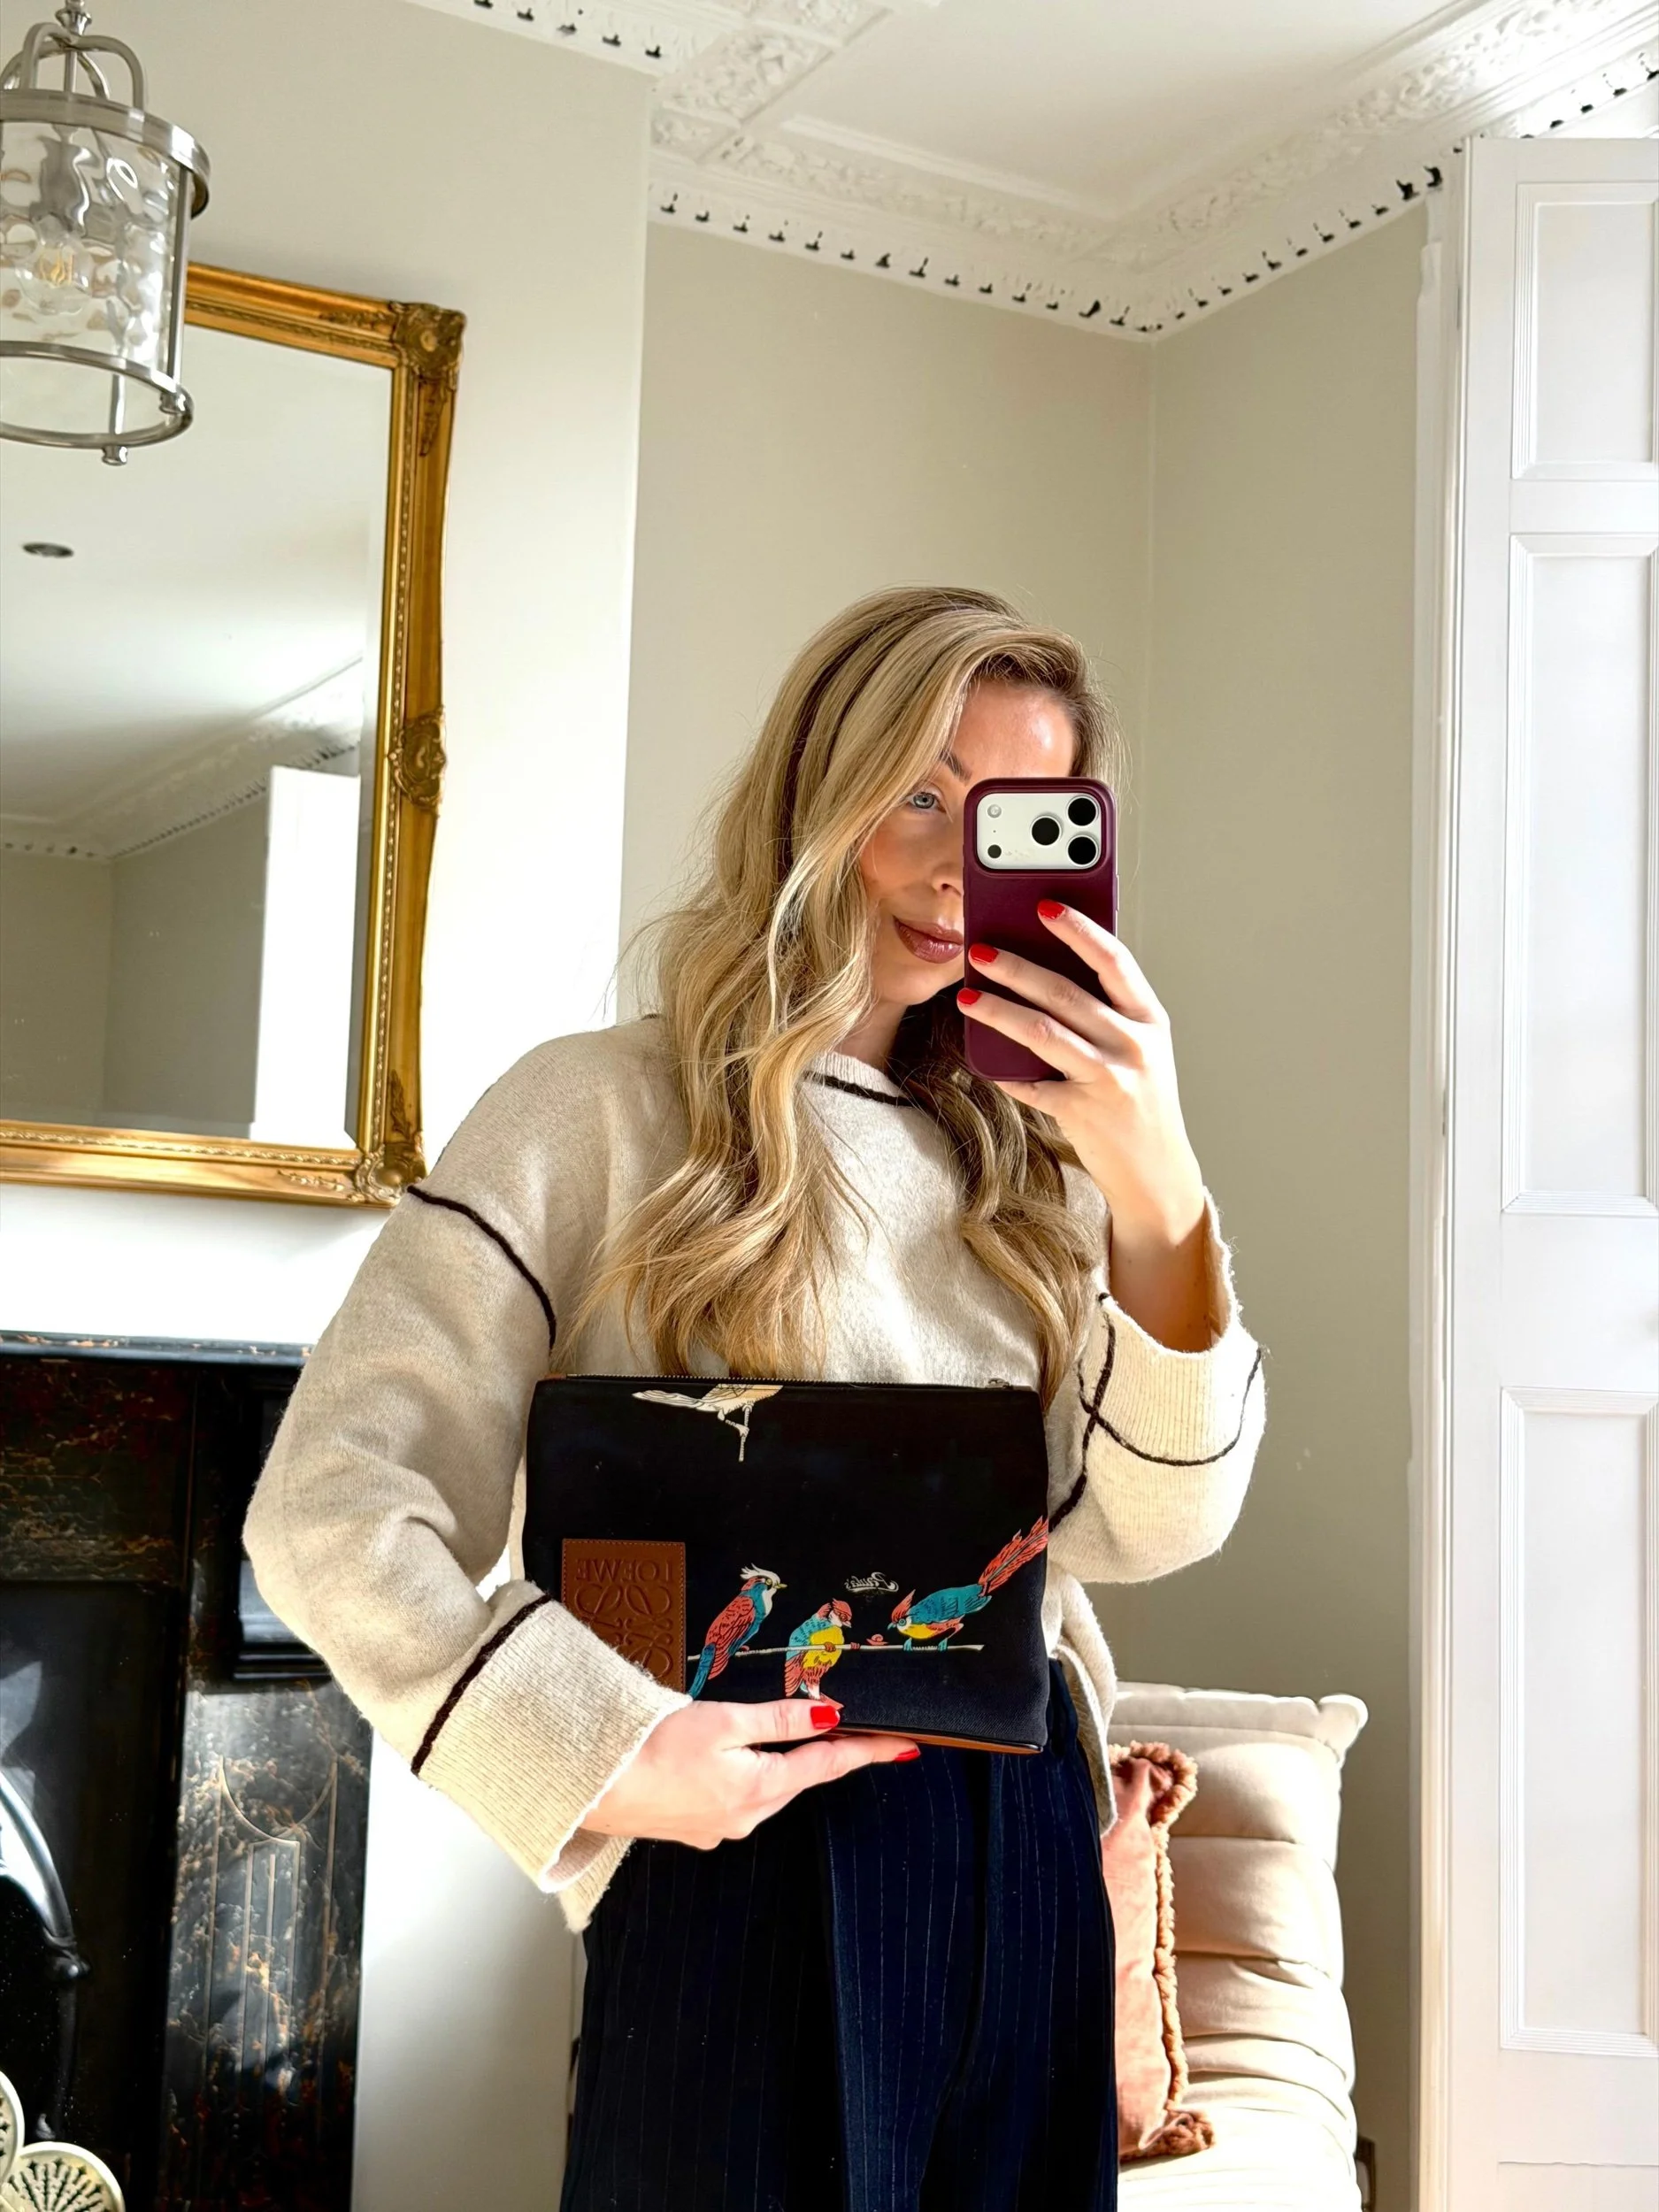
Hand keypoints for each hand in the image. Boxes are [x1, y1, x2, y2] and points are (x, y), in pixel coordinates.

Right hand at [580, 1696, 919, 1850]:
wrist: (592, 1787)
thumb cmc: (651, 1748)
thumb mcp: (724, 1721)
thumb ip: (780, 1718)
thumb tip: (830, 1713)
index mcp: (760, 1789)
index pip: (828, 1765)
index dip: (867, 1751)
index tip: (905, 1746)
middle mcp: (746, 1818)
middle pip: (798, 1778)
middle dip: (822, 1753)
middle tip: (854, 1727)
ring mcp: (719, 1827)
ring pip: (767, 1789)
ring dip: (780, 1764)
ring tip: (786, 1736)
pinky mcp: (694, 1827)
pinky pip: (736, 1798)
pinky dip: (746, 1776)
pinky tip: (727, 1759)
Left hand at [960, 907, 1212, 1350]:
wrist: (1157, 1173)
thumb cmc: (1140, 1099)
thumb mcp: (1138, 1049)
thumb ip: (1105, 1011)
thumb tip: (1043, 967)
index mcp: (1150, 1019)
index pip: (1114, 960)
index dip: (1078, 929)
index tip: (1044, 906)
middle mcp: (1133, 1045)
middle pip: (1065, 993)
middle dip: (1017, 966)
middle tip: (979, 949)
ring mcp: (1109, 1080)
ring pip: (1042, 1033)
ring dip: (998, 1010)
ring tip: (966, 995)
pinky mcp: (1083, 1113)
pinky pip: (1032, 1084)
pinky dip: (1004, 1070)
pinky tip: (981, 1058)